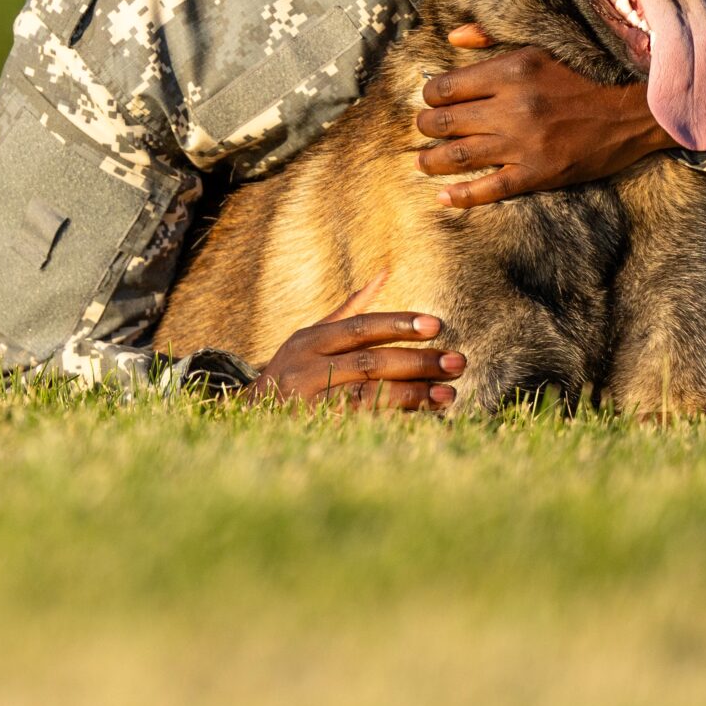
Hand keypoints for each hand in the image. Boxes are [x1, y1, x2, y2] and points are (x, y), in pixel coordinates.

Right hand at [244, 272, 465, 410]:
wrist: (247, 417)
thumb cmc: (292, 370)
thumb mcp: (312, 337)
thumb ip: (349, 309)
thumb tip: (385, 273)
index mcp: (310, 341)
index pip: (360, 327)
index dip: (399, 324)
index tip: (437, 325)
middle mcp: (308, 369)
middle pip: (369, 362)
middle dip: (417, 362)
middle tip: (458, 362)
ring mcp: (309, 403)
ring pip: (367, 396)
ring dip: (411, 395)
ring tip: (449, 395)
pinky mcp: (315, 431)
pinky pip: (359, 425)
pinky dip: (392, 421)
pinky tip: (423, 419)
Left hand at [415, 25, 676, 206]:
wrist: (634, 112)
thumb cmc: (586, 75)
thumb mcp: (542, 46)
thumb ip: (493, 39)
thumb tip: (452, 37)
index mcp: (511, 70)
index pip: (446, 87)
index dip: (431, 96)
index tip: (433, 101)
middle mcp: (513, 106)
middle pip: (445, 122)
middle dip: (426, 127)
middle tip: (423, 131)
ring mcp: (524, 143)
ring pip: (459, 155)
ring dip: (431, 161)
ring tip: (422, 163)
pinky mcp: (538, 173)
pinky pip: (489, 188)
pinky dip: (461, 196)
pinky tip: (443, 197)